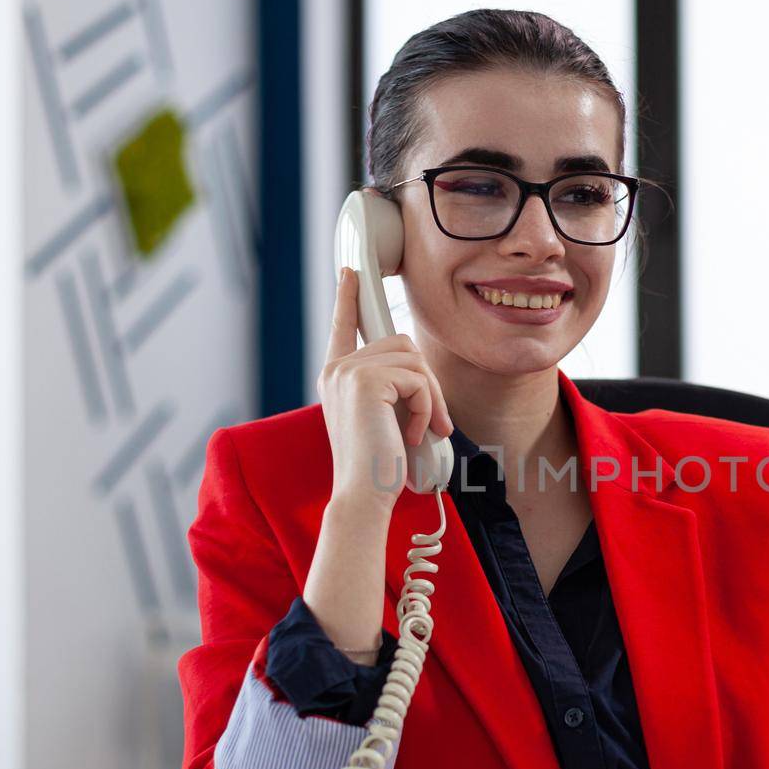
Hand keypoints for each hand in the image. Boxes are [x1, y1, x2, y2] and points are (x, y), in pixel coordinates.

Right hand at [319, 266, 452, 510]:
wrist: (364, 495)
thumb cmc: (379, 466)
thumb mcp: (383, 418)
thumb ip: (390, 388)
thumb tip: (419, 371)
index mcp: (336, 377)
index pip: (343, 326)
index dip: (348, 297)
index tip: (350, 272)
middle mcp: (337, 368)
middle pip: (402, 344)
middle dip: (427, 383)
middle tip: (432, 420)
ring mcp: (347, 371)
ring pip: (414, 360)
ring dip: (431, 397)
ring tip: (423, 430)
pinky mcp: (365, 380)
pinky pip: (418, 379)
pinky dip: (427, 408)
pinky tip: (414, 434)